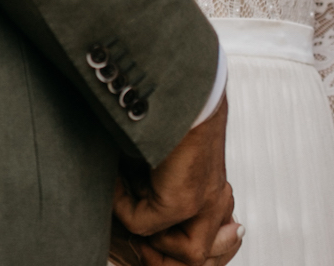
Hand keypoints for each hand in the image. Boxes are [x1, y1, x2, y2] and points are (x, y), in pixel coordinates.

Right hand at [113, 100, 238, 264]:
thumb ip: (156, 191)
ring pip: (182, 255)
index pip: (212, 247)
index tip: (149, 247)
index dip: (179, 255)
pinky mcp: (183, 200)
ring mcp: (204, 203)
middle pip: (199, 259)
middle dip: (163, 260)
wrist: (175, 86)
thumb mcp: (162, 164)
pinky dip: (122, 207)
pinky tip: (117, 180)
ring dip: (147, 238)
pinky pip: (144, 224)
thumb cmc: (164, 114)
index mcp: (215, 192)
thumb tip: (137, 226)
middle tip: (138, 245)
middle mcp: (216, 201)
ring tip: (125, 207)